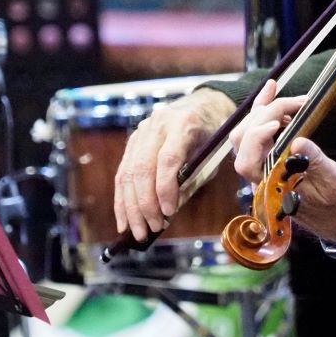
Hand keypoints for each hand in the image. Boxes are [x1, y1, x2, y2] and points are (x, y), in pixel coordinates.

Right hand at [113, 87, 234, 240]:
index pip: (168, 159)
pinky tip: (124, 220)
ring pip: (127, 173)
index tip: (169, 213)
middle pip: (142, 168)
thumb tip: (168, 212)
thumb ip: (192, 180)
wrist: (203, 105)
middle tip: (150, 230)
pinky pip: (123, 172)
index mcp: (183, 124)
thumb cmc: (213, 135)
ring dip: (130, 207)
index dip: (165, 189)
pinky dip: (122, 199)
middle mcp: (158, 125)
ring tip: (137, 232)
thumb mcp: (212, 155)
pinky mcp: (133, 140)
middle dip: (144, 204)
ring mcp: (142, 131)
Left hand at [231, 80, 335, 245]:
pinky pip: (259, 134)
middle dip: (263, 114)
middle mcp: (263, 178)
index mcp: (273, 189)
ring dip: (260, 110)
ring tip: (279, 92)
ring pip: (247, 135)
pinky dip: (265, 114)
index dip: (256, 137)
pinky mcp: (273, 159)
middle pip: (242, 142)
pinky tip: (276, 98)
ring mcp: (265, 168)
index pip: (247, 161)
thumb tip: (299, 141)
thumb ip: (317, 163)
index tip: (279, 122)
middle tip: (293, 100)